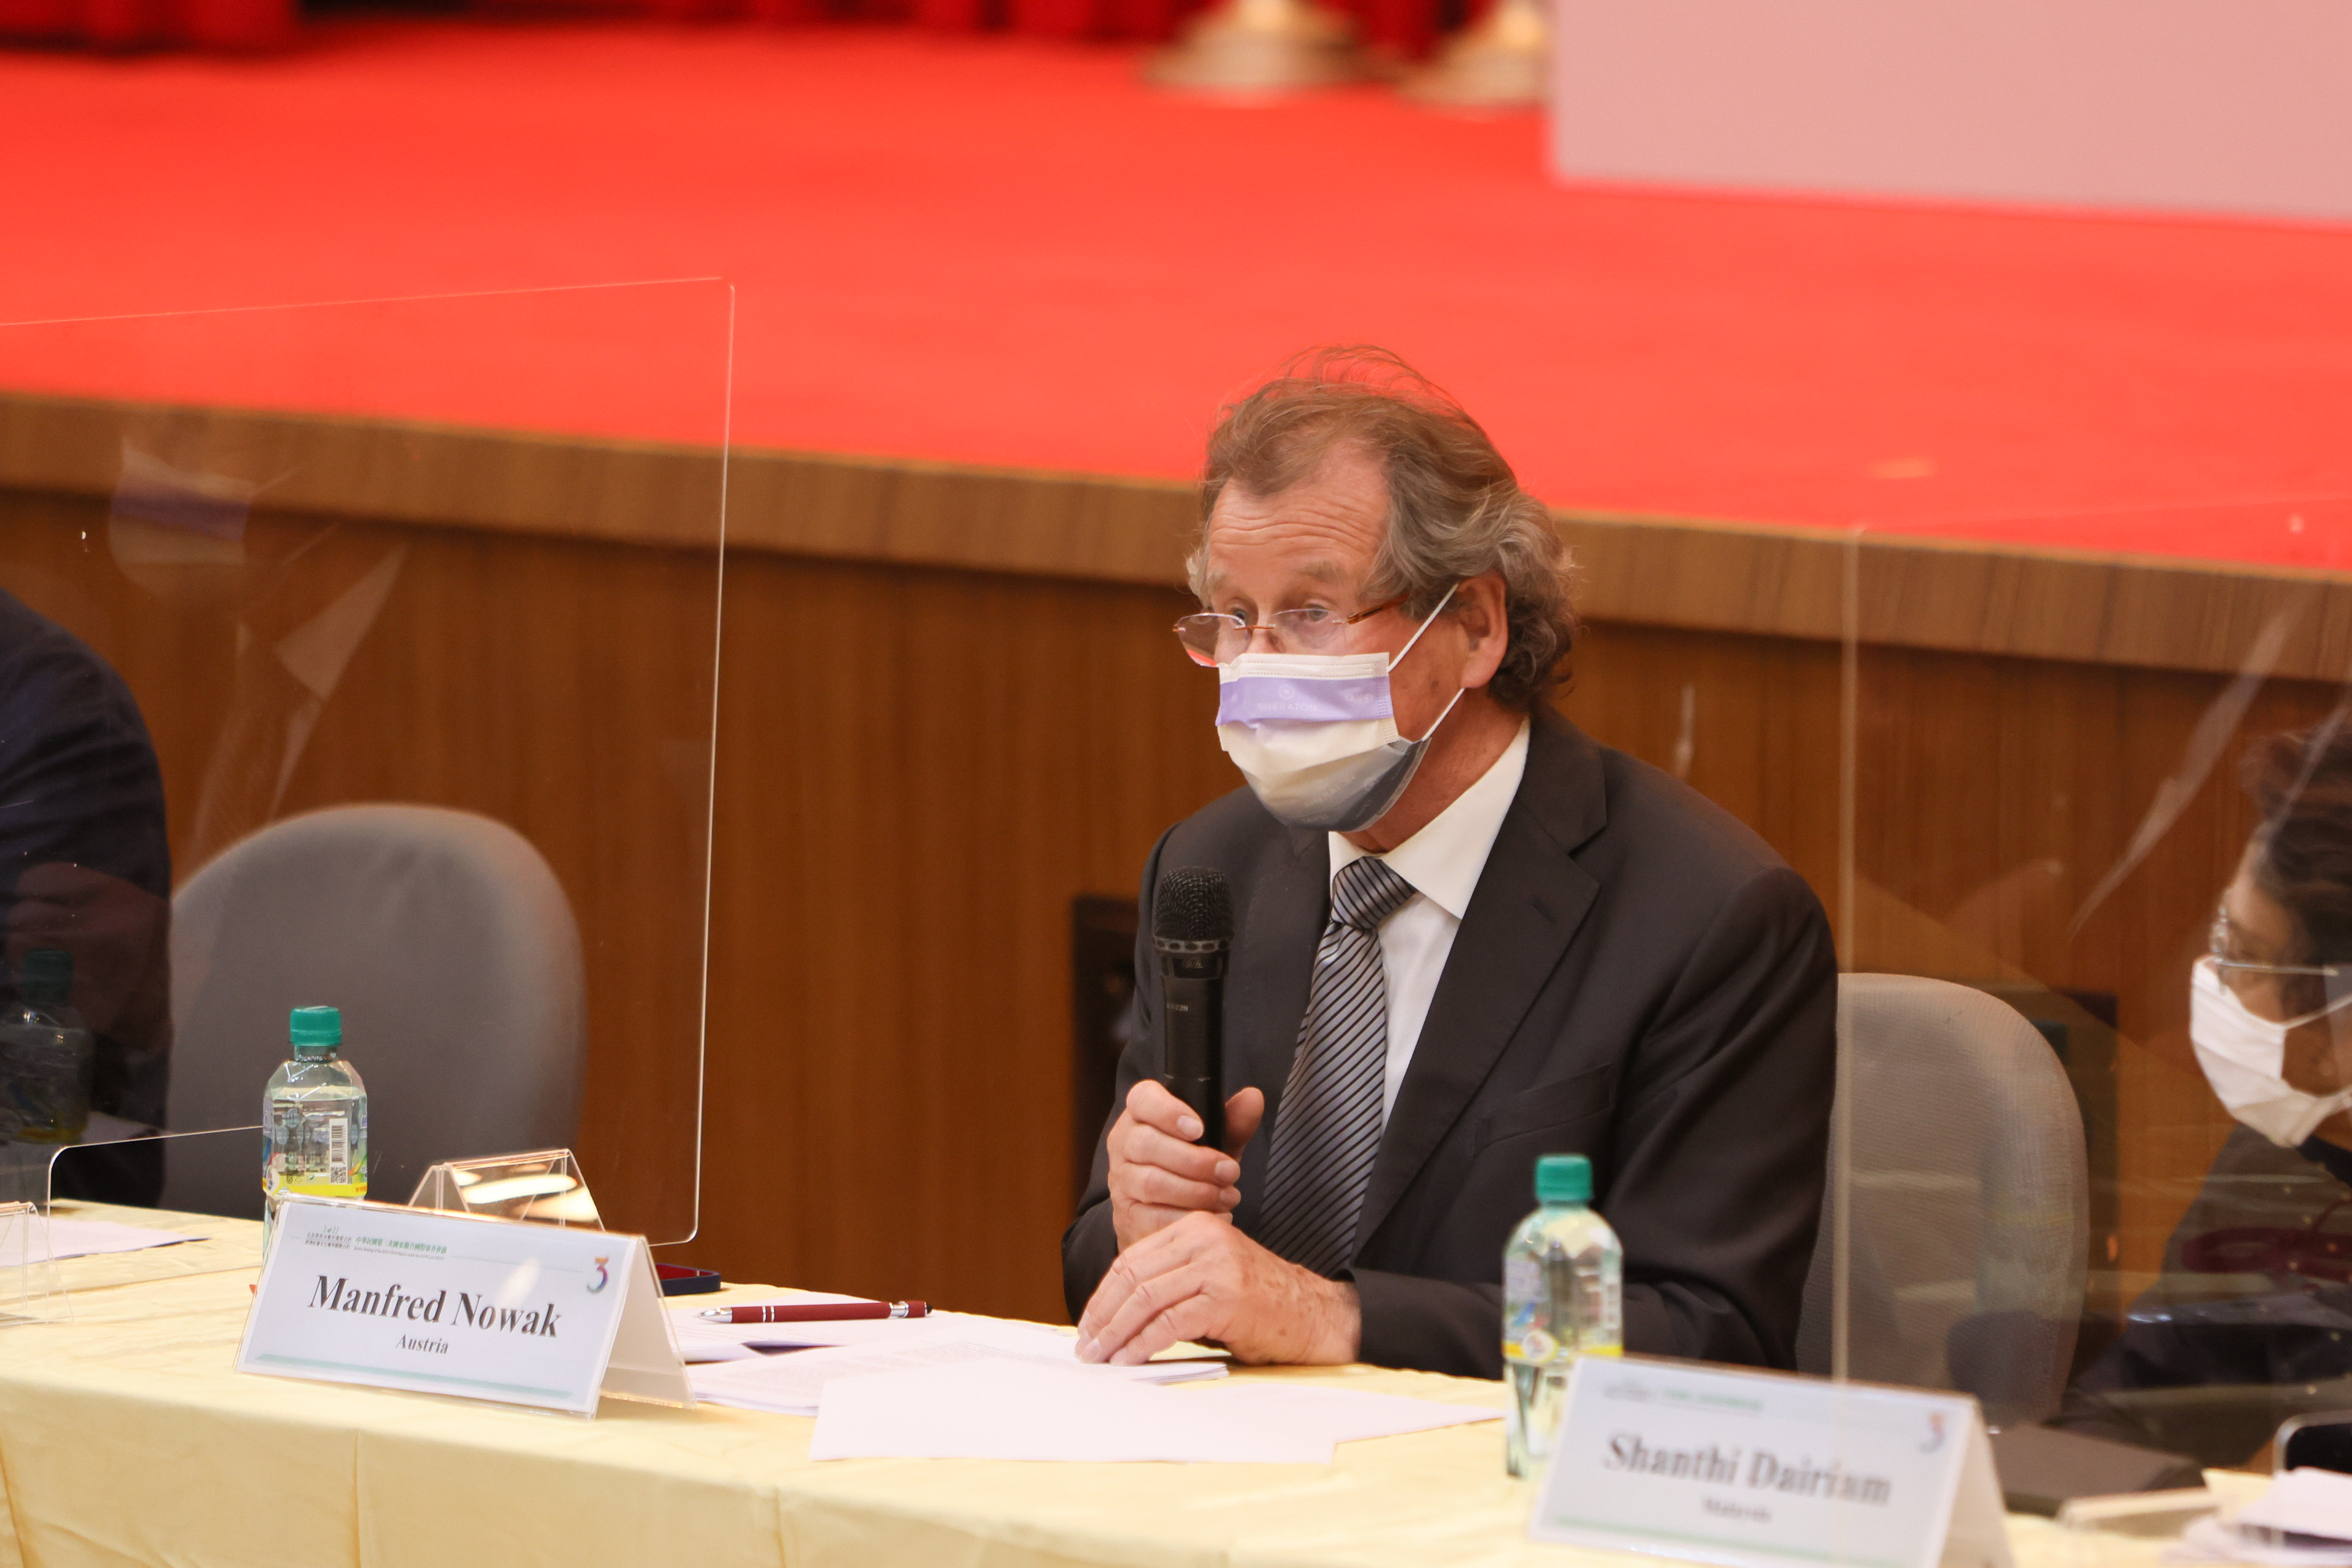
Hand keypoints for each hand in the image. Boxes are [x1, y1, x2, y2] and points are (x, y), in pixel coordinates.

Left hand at [1076, 1210, 1359, 1366]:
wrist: (1314, 1316)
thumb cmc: (1259, 1306)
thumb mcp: (1210, 1278)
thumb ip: (1170, 1282)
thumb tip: (1115, 1314)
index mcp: (1195, 1228)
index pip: (1132, 1259)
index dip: (1103, 1295)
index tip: (1088, 1324)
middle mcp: (1204, 1239)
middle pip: (1133, 1276)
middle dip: (1103, 1315)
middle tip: (1086, 1346)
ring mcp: (1216, 1266)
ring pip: (1146, 1298)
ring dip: (1116, 1333)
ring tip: (1100, 1358)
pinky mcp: (1225, 1297)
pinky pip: (1169, 1322)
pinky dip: (1142, 1344)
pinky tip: (1129, 1359)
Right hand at [1107, 1079, 1264, 1250]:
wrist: (1166, 1212)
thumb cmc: (1190, 1167)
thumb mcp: (1214, 1142)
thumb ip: (1233, 1122)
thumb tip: (1253, 1098)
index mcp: (1141, 1115)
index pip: (1142, 1099)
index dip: (1168, 1111)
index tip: (1198, 1128)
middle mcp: (1124, 1143)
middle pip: (1147, 1144)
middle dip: (1195, 1160)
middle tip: (1230, 1171)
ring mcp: (1122, 1181)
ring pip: (1151, 1182)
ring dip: (1196, 1191)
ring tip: (1226, 1196)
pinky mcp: (1127, 1216)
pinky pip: (1154, 1217)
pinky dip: (1187, 1217)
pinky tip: (1213, 1216)